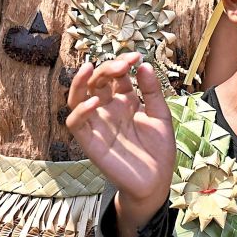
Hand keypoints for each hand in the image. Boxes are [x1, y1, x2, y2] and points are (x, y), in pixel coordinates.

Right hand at [66, 54, 176, 235]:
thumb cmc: (158, 149)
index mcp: (125, 101)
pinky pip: (76, 123)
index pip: (116, 76)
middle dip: (107, 68)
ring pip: (77, 98)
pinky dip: (81, 111)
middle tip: (124, 64)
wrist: (156, 181)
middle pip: (96, 82)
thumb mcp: (160, 115)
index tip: (137, 56)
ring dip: (80, 82)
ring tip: (90, 68)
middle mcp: (108, 109)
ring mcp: (98, 124)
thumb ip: (152, 92)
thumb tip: (144, 65)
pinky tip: (95, 102)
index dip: (123, 63)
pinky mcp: (90, 142)